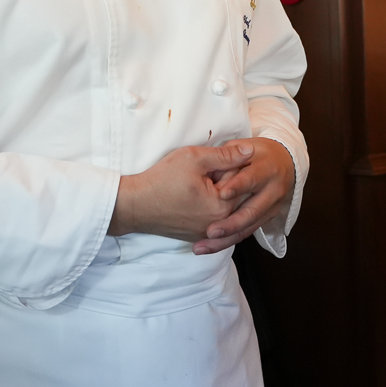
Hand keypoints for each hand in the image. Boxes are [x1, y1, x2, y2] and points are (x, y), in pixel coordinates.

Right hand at [108, 143, 254, 244]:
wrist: (134, 205)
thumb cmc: (162, 180)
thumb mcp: (194, 158)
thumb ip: (225, 155)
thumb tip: (251, 151)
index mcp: (223, 206)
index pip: (240, 178)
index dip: (223, 164)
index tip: (204, 163)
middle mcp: (220, 225)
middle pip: (233, 194)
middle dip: (222, 179)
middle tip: (197, 174)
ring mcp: (208, 232)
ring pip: (222, 205)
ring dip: (213, 192)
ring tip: (191, 185)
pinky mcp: (196, 235)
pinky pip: (210, 217)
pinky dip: (204, 205)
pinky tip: (188, 197)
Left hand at [190, 137, 295, 254]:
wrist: (285, 161)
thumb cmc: (256, 153)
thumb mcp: (244, 147)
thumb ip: (228, 156)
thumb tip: (212, 166)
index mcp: (267, 168)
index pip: (252, 178)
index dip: (238, 186)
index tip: (221, 194)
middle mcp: (273, 191)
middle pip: (252, 211)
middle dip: (231, 223)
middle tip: (210, 231)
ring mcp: (272, 207)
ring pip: (249, 227)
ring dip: (226, 239)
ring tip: (203, 246)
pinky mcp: (267, 218)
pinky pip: (247, 232)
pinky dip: (229, 240)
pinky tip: (210, 246)